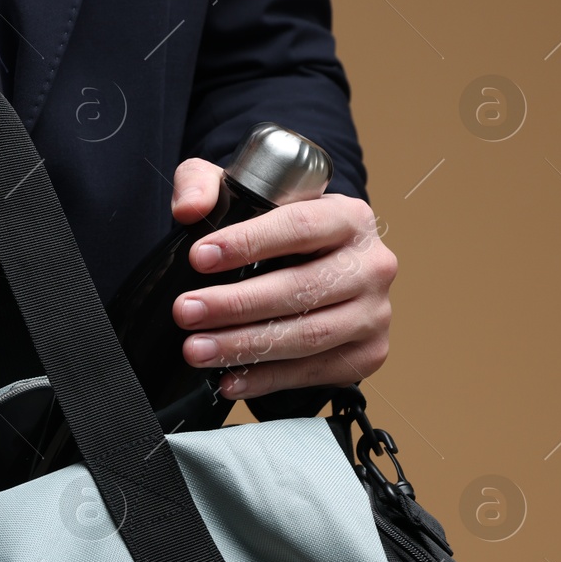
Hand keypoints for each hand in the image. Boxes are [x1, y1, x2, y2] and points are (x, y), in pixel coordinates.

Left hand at [168, 157, 396, 399]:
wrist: (321, 270)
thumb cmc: (277, 233)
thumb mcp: (241, 194)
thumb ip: (204, 183)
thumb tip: (188, 208)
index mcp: (349, 218)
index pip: (299, 227)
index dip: (248, 243)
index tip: (199, 258)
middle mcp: (372, 265)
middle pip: (301, 288)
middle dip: (236, 304)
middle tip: (186, 311)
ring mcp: (374, 313)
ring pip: (307, 335)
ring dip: (245, 346)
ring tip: (196, 349)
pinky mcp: (368, 354)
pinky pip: (312, 371)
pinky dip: (265, 378)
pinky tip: (228, 378)